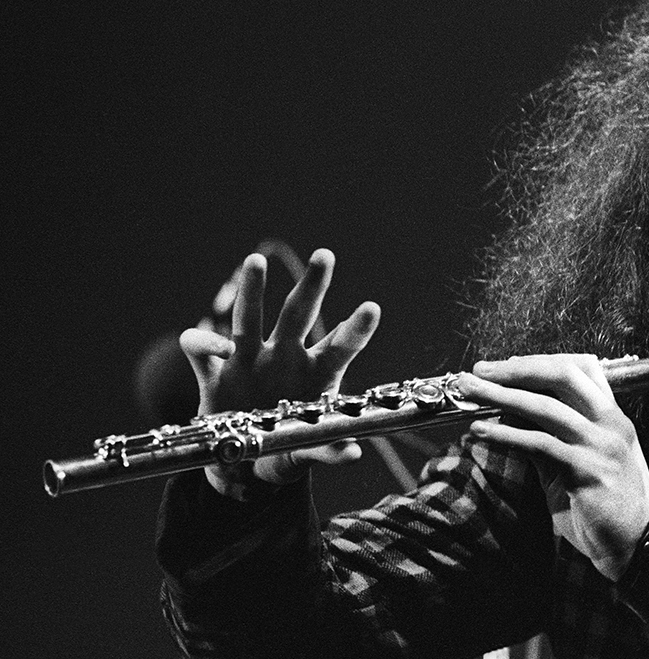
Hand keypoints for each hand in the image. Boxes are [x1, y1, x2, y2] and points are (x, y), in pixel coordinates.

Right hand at [179, 249, 380, 498]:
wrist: (243, 466)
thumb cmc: (284, 451)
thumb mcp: (306, 453)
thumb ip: (327, 450)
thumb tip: (353, 453)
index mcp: (317, 374)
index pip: (341, 346)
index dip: (356, 328)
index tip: (373, 308)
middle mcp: (285, 357)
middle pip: (300, 314)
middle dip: (313, 285)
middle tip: (326, 255)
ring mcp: (250, 359)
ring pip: (250, 318)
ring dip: (252, 289)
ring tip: (255, 261)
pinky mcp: (216, 372)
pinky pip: (203, 351)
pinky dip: (203, 343)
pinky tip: (210, 347)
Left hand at [456, 355, 648, 581]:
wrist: (633, 547)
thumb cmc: (604, 508)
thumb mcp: (577, 464)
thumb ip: (550, 438)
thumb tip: (510, 417)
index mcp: (612, 417)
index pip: (582, 368)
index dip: (541, 362)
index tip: (507, 366)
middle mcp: (611, 424)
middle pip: (563, 375)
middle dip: (518, 369)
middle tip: (481, 370)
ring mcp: (601, 445)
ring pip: (547, 407)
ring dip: (503, 395)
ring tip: (471, 392)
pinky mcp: (587, 470)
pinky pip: (540, 444)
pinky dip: (507, 434)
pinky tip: (482, 431)